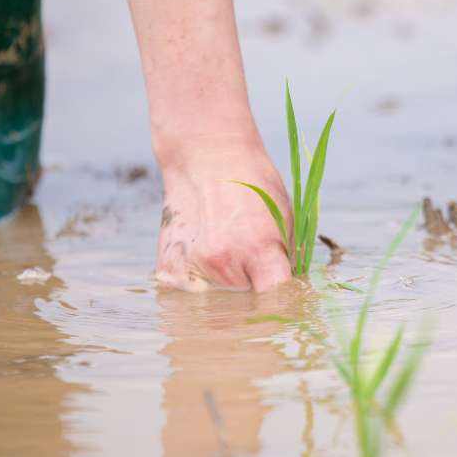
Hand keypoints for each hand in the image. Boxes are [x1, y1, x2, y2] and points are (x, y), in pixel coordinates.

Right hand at [155, 136, 292, 291]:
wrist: (206, 156)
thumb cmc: (253, 182)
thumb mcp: (285, 217)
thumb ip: (286, 259)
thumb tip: (289, 288)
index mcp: (258, 249)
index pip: (278, 297)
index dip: (285, 298)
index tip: (286, 293)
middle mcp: (223, 263)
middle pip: (249, 301)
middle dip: (256, 287)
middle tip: (253, 259)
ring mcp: (191, 268)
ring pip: (220, 298)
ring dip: (228, 284)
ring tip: (228, 247)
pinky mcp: (167, 269)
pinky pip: (192, 292)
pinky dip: (202, 280)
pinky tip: (207, 252)